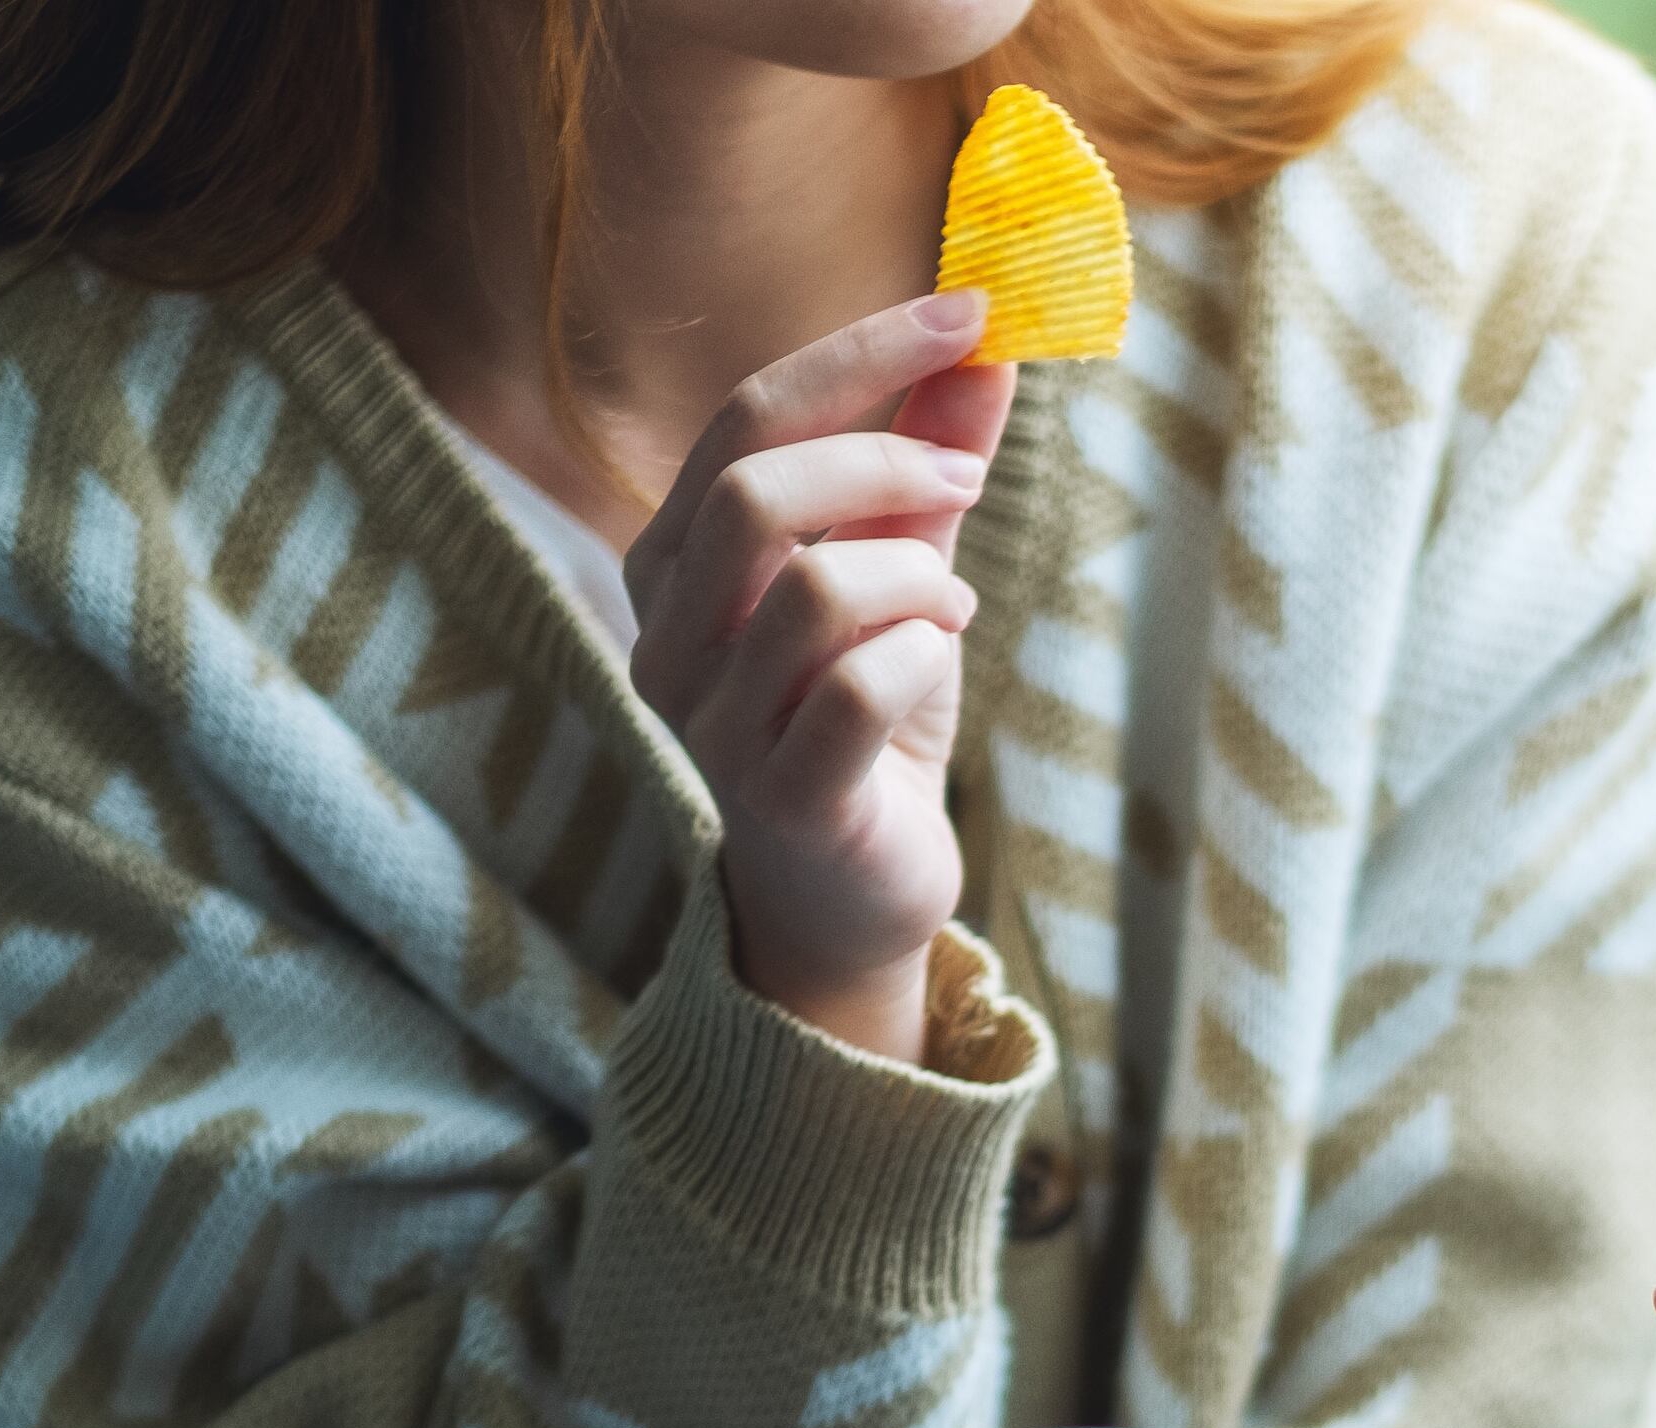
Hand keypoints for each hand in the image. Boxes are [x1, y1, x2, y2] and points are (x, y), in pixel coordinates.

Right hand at [625, 290, 1014, 1063]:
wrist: (860, 886)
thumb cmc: (867, 714)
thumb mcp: (904, 566)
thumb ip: (930, 457)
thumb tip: (987, 340)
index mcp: (675, 559)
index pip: (746, 417)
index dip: (863, 355)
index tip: (971, 312)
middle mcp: (667, 637)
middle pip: (754, 492)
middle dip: (887, 465)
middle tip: (966, 484)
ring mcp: (712, 726)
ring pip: (817, 592)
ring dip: (918, 576)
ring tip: (949, 604)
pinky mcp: (781, 800)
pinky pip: (860, 690)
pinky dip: (923, 656)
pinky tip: (935, 664)